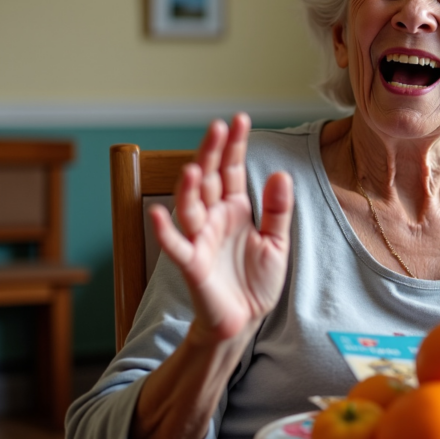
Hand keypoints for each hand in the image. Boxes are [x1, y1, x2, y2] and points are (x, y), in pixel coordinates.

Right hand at [149, 113, 293, 343]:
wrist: (244, 319)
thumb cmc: (256, 279)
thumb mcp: (277, 242)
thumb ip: (277, 210)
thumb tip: (281, 173)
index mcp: (235, 208)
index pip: (232, 170)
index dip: (235, 146)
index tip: (240, 119)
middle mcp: (214, 217)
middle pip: (209, 179)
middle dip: (212, 153)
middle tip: (218, 126)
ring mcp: (200, 238)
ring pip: (190, 206)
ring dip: (190, 187)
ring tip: (195, 166)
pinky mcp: (191, 264)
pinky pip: (175, 245)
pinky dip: (165, 231)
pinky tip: (157, 214)